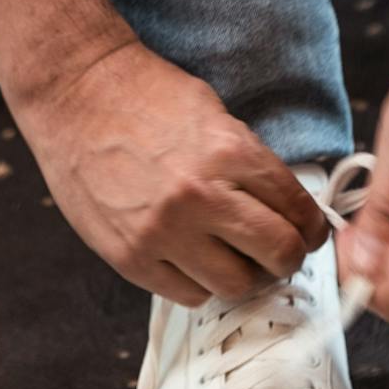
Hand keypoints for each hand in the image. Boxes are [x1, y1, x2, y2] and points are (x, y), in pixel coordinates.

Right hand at [11, 35, 328, 305]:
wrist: (76, 93)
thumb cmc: (146, 95)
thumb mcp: (215, 114)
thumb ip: (249, 162)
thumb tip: (286, 207)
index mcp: (230, 152)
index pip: (297, 208)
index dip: (313, 227)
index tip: (311, 233)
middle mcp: (201, 196)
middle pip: (278, 253)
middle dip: (290, 257)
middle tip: (284, 253)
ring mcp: (163, 231)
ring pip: (236, 285)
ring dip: (246, 276)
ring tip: (239, 260)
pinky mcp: (131, 256)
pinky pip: (188, 294)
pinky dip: (201, 283)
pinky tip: (197, 261)